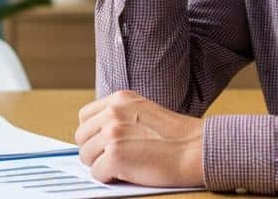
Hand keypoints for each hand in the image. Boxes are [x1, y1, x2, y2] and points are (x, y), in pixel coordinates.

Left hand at [74, 90, 203, 186]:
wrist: (196, 148)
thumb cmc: (176, 136)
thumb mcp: (143, 110)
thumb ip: (119, 116)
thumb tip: (95, 135)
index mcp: (118, 99)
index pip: (84, 117)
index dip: (92, 134)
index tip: (102, 143)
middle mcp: (112, 113)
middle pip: (81, 137)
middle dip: (94, 150)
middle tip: (112, 158)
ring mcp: (112, 134)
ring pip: (86, 156)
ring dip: (100, 165)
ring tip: (122, 166)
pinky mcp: (115, 156)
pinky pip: (97, 173)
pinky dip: (109, 178)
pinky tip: (127, 174)